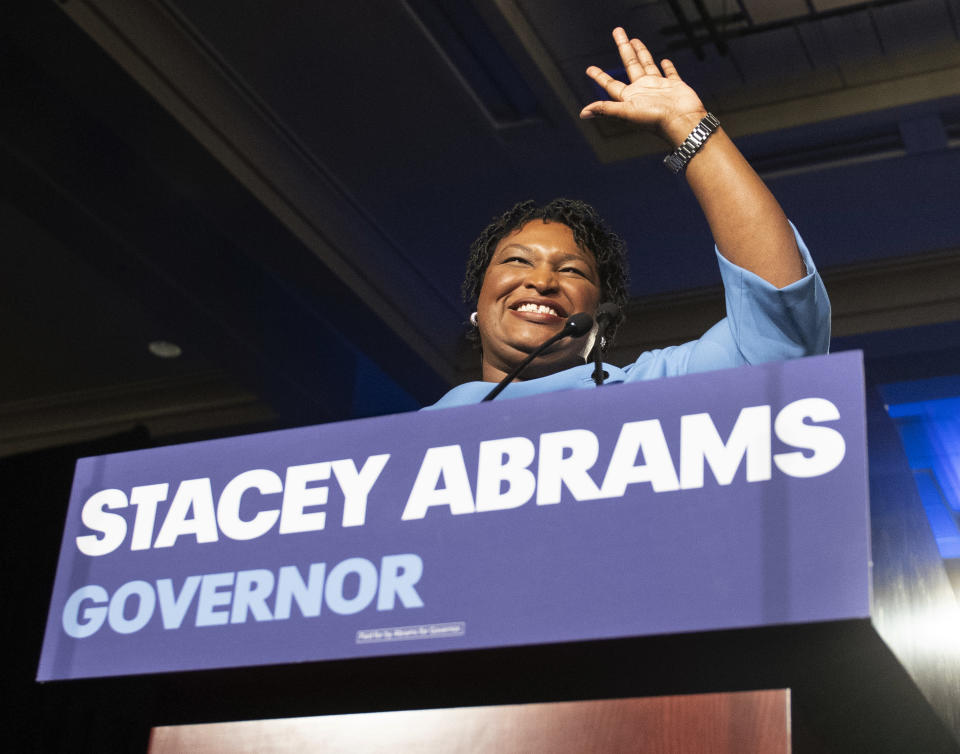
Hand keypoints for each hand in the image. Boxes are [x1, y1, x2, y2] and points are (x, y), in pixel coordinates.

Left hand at [580, 28, 706, 145]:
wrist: (682, 121)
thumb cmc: (654, 120)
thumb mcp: (627, 112)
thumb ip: (606, 109)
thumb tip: (583, 113)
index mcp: (629, 97)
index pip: (611, 84)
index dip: (599, 76)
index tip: (589, 69)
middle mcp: (642, 91)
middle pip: (630, 65)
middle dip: (623, 48)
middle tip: (617, 31)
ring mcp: (658, 88)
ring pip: (647, 65)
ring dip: (641, 53)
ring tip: (634, 40)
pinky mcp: (675, 86)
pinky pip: (670, 73)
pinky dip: (667, 67)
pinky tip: (664, 60)